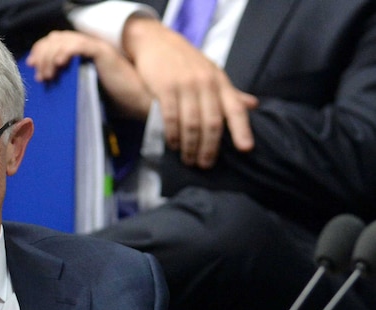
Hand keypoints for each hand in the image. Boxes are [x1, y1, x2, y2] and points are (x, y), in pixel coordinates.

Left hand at [27, 30, 152, 118]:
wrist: (136, 102)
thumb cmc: (113, 100)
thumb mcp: (83, 89)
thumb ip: (68, 81)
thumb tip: (46, 83)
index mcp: (82, 53)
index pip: (55, 42)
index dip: (40, 51)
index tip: (32, 66)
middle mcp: (88, 46)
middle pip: (56, 38)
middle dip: (41, 54)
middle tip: (39, 74)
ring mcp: (95, 47)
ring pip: (63, 40)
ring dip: (50, 56)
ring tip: (48, 75)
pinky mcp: (102, 52)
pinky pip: (79, 45)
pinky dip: (65, 52)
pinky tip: (59, 64)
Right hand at [122, 17, 257, 167]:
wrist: (157, 42)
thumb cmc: (186, 62)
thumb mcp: (212, 74)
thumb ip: (230, 93)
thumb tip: (254, 105)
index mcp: (220, 82)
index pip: (235, 109)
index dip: (242, 130)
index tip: (245, 149)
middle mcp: (206, 83)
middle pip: (212, 122)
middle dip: (209, 148)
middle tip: (205, 165)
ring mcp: (185, 85)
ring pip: (192, 124)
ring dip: (190, 146)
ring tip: (188, 160)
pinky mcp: (165, 87)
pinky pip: (171, 117)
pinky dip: (172, 135)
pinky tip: (172, 145)